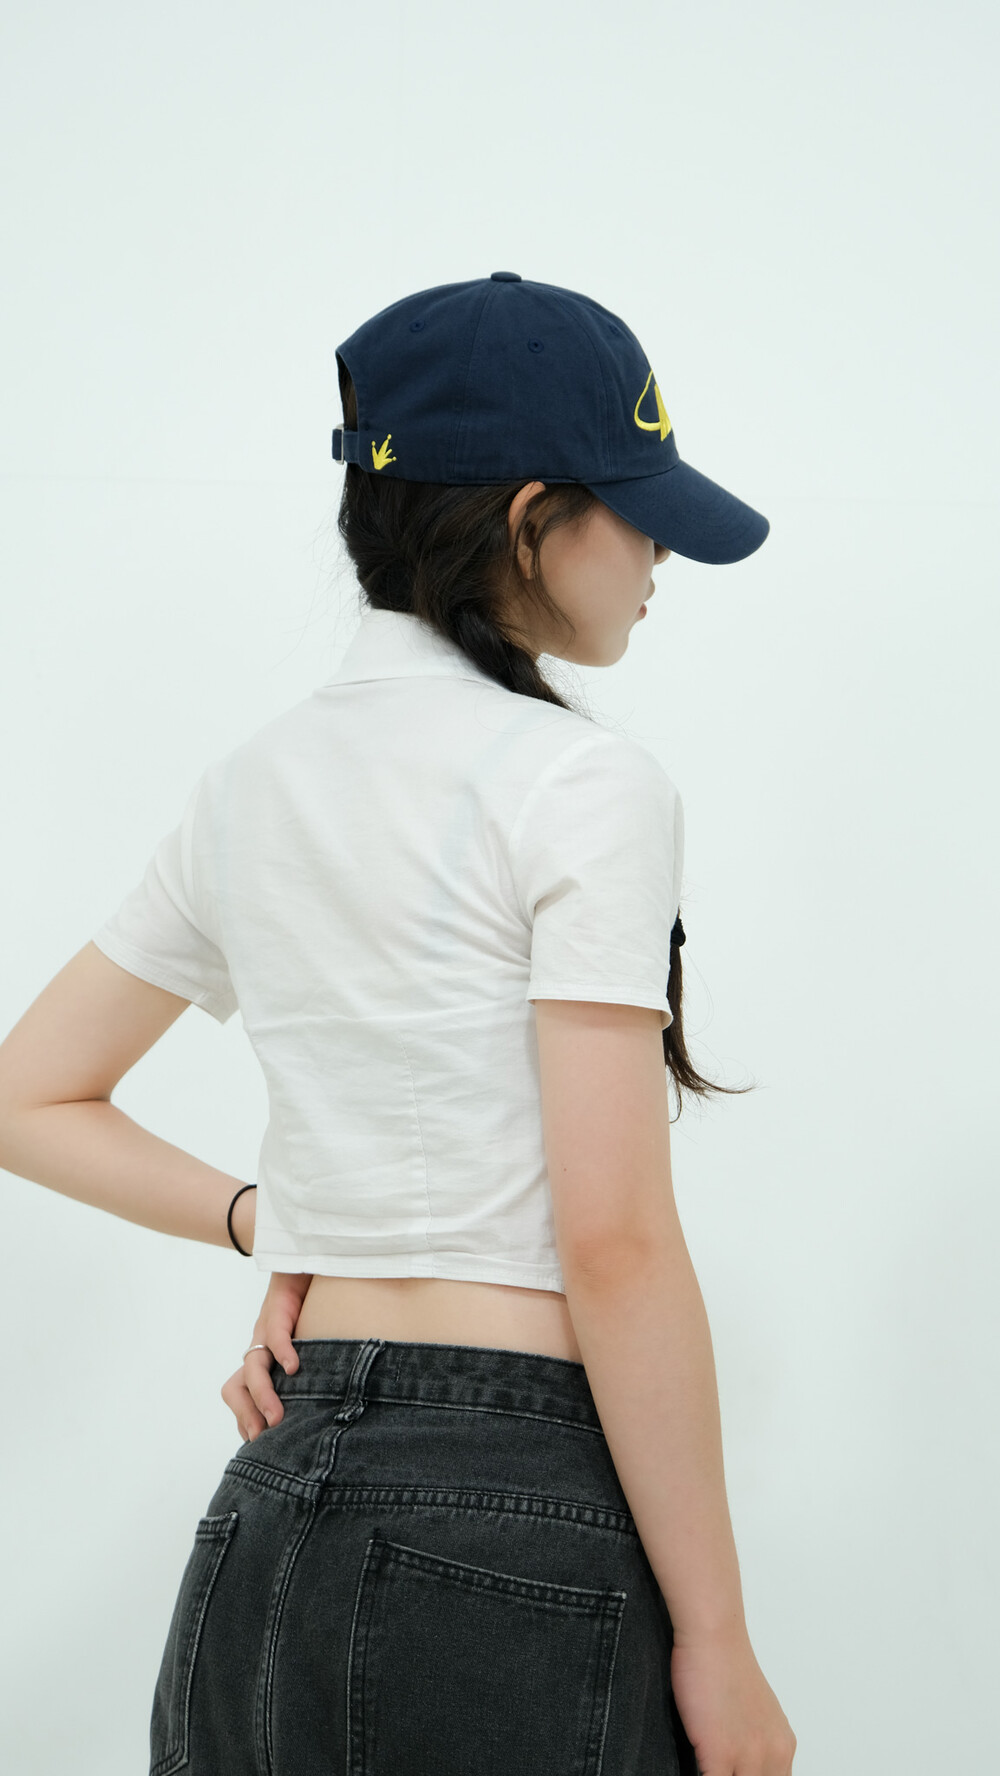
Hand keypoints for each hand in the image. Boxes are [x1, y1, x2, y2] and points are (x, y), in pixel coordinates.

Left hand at [220, 1270, 312, 1441]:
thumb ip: (311, 1371)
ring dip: (262, 1396)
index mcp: (262, 1360)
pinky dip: (283, 1352)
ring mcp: (265, 1330)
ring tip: (277, 1417)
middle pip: (234, 1388)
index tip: (258, 1446)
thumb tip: (328, 1405)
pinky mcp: (278, 1308)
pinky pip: (275, 1335)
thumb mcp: (308, 1345)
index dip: (245, 1420)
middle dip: (246, 1416)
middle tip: (265, 1438)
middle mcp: (259, 1348)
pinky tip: (295, 1367)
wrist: (302, 1260)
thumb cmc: (309, 1306)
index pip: (240, 1396)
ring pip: (252, 1369)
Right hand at [669, 1627, 796, 1775]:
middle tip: (721, 1770)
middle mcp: (774, 1754)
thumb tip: (740, 1763)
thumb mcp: (754, 1712)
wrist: (713, 1636)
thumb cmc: (724, 1664)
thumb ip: (754, 1743)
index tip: (735, 1770)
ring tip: (706, 1767)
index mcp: (783, 1746)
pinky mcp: (720, 1754)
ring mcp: (748, 1757)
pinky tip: (694, 1768)